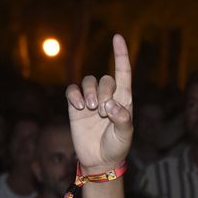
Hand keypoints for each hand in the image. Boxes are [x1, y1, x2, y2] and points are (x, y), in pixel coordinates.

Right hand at [65, 34, 133, 172]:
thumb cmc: (116, 147)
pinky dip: (74, 95)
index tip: (117, 37)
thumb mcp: (125, 135)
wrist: (99, 160)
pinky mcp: (76, 107)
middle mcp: (108, 96)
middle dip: (103, 92)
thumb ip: (122, 119)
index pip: (123, 72)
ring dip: (89, 92)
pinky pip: (72, 91)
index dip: (121, 54)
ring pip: (88, 81)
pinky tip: (78, 106)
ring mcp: (91, 100)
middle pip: (105, 79)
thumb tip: (111, 105)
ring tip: (90, 109)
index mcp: (124, 99)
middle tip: (103, 111)